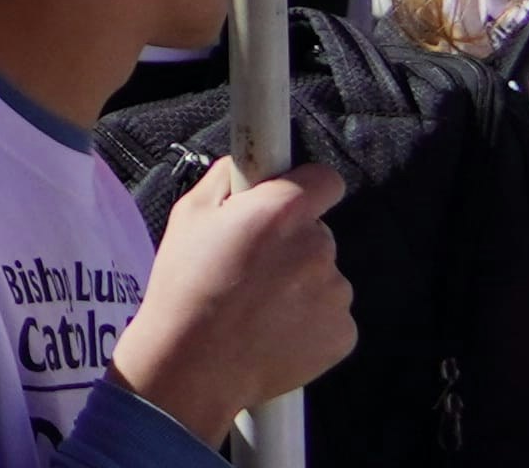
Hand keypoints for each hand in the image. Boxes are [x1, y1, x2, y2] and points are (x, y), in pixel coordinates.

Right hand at [109, 157, 353, 447]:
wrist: (195, 364)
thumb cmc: (185, 286)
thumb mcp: (189, 215)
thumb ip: (226, 179)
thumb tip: (246, 164)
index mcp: (282, 211)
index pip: (326, 181)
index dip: (306, 187)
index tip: (290, 199)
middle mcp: (318, 247)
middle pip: (318, 233)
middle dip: (292, 242)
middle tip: (252, 265)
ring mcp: (336, 294)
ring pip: (324, 276)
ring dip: (301, 284)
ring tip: (257, 305)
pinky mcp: (344, 334)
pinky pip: (330, 315)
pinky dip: (309, 320)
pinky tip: (273, 329)